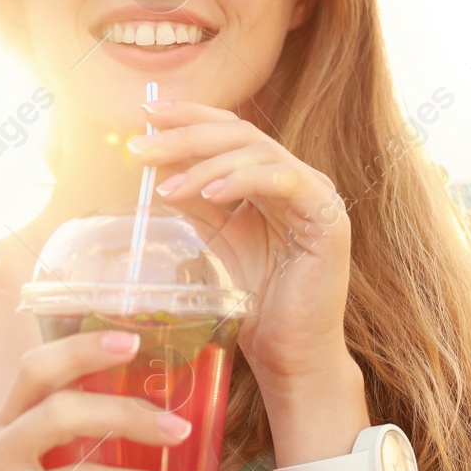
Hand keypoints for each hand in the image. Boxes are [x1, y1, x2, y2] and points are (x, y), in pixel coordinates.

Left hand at [128, 100, 353, 388]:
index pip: (232, 130)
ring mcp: (317, 195)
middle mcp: (299, 179)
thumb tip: (156, 164)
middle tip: (142, 148)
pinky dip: (244, 180)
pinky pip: (284, 180)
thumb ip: (194, 202)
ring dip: (206, 165)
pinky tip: (211, 194)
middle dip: (187, 136)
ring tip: (167, 188)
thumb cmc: (255, 304)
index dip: (191, 116)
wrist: (289, 355)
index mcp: (273, 179)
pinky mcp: (328, 218)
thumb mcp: (215, 241)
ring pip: (259, 153)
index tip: (147, 115)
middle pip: (241, 134)